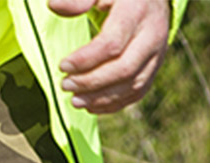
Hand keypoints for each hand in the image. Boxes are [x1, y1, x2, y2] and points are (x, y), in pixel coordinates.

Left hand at [51, 0, 170, 114]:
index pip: (112, 44)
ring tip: (75, 101)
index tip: (63, 66)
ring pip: (132, 86)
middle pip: (123, 70)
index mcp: (136, 11)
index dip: (86, 59)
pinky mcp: (155, 68)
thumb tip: (53, 6)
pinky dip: (114, 103)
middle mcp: (152, 36)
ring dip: (101, 98)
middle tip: (65, 86)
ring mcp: (156, 55)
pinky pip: (137, 93)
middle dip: (92, 82)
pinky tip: (92, 105)